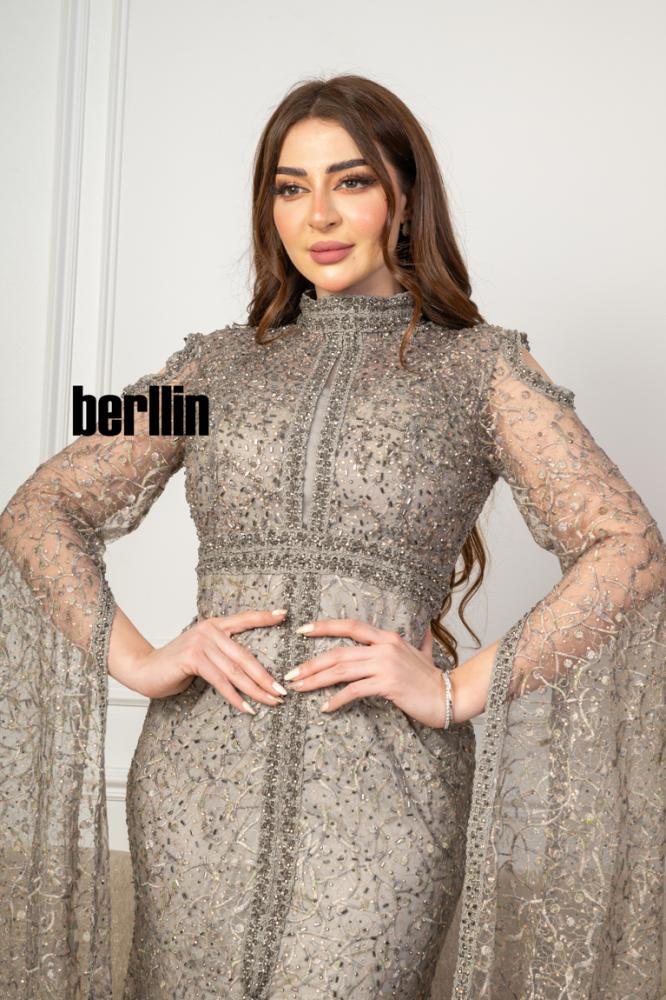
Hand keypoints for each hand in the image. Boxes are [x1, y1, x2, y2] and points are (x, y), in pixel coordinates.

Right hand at [128, 609, 289, 712]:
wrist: (144, 669)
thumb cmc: (174, 665)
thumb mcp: (202, 653)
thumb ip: (222, 654)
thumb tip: (250, 669)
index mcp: (214, 625)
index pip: (244, 620)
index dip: (264, 618)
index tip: (284, 615)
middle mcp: (209, 630)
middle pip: (245, 656)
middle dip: (265, 676)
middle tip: (282, 691)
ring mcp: (200, 643)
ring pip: (235, 670)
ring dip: (255, 689)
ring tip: (271, 701)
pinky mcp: (192, 658)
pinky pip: (220, 681)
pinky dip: (235, 696)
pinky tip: (246, 707)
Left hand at [284, 618, 447, 728]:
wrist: (450, 696)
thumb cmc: (433, 679)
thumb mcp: (424, 654)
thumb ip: (420, 641)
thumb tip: (425, 630)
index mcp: (388, 637)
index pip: (350, 626)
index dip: (324, 626)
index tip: (302, 630)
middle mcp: (384, 647)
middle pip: (338, 652)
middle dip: (311, 663)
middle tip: (291, 673)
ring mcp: (385, 665)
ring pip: (341, 670)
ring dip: (316, 680)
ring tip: (299, 688)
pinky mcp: (387, 684)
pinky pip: (353, 691)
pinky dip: (336, 700)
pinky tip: (326, 708)